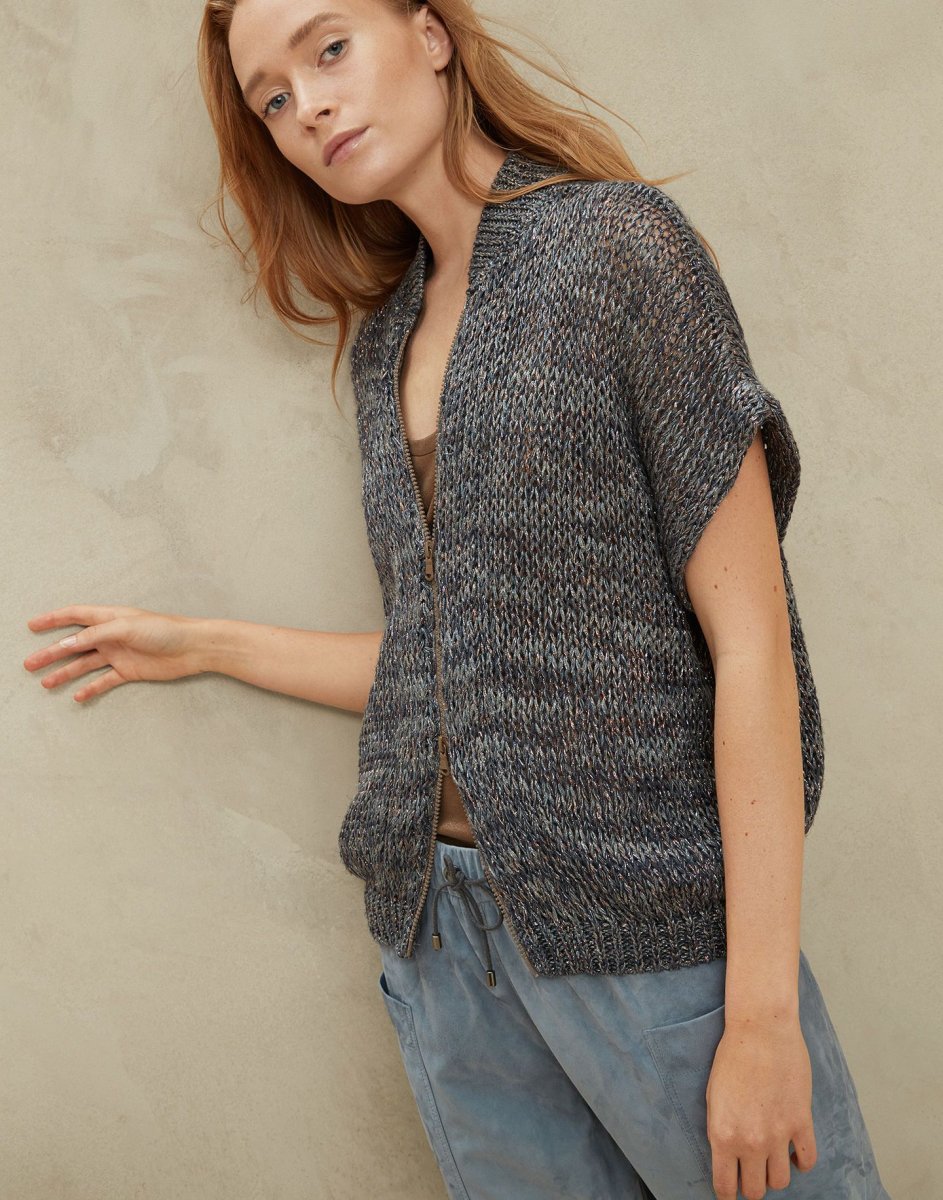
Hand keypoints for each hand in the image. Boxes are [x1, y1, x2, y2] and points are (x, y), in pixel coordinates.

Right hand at [23, 605, 205, 702]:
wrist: (193, 648)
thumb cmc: (164, 630)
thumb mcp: (126, 627)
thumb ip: (95, 635)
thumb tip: (65, 644)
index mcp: (109, 618)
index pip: (75, 616)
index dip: (53, 619)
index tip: (32, 625)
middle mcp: (111, 635)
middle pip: (74, 644)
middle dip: (51, 653)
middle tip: (29, 663)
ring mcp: (119, 654)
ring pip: (85, 664)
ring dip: (65, 673)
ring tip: (46, 683)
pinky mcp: (129, 671)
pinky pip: (104, 681)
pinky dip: (91, 688)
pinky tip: (77, 696)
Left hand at [705, 1016, 817, 1198]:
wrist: (760, 1030)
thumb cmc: (732, 1057)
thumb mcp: (713, 1097)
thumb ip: (721, 1131)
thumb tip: (727, 1156)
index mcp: (723, 1135)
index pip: (725, 1187)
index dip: (727, 1194)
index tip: (729, 1191)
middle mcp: (751, 1141)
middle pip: (755, 1190)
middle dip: (751, 1186)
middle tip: (750, 1173)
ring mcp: (778, 1134)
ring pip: (781, 1181)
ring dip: (775, 1174)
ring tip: (771, 1159)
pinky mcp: (801, 1122)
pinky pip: (807, 1160)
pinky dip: (801, 1162)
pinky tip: (793, 1151)